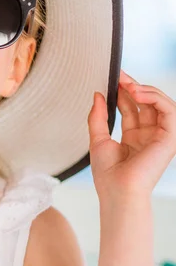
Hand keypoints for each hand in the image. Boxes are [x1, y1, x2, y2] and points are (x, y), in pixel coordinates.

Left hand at [88, 70, 175, 202]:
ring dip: (146, 90)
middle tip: (119, 74)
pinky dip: (156, 98)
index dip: (123, 91)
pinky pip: (170, 111)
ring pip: (161, 103)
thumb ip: (98, 116)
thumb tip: (98, 94)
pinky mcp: (170, 138)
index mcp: (134, 137)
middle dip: (134, 85)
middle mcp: (149, 135)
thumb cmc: (108, 173)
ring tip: (128, 84)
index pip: (132, 107)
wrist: (117, 191)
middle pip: (146, 103)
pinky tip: (138, 93)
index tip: (113, 77)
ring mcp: (161, 136)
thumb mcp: (98, 139)